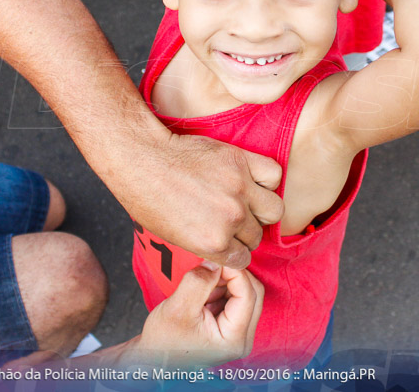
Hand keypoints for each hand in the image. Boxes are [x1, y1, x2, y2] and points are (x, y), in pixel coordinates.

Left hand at [114, 132, 283, 269]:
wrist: (143, 159)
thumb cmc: (150, 197)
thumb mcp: (174, 237)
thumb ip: (207, 245)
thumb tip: (227, 247)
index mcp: (212, 242)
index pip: (243, 258)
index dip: (236, 251)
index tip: (232, 242)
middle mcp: (230, 218)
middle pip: (257, 235)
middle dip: (247, 232)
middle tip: (235, 220)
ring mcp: (238, 188)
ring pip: (274, 210)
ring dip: (263, 210)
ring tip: (248, 202)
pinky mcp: (240, 161)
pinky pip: (273, 175)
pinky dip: (267, 180)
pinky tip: (252, 179)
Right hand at [130, 264, 263, 366]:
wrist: (154, 359)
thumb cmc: (163, 342)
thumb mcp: (177, 308)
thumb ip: (198, 282)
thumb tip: (216, 262)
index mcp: (234, 339)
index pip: (248, 294)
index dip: (234, 271)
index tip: (214, 260)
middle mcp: (243, 339)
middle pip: (253, 293)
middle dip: (231, 277)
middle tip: (207, 271)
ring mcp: (239, 334)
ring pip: (245, 293)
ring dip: (225, 283)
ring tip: (200, 290)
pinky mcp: (232, 328)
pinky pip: (236, 299)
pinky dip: (222, 290)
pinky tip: (203, 296)